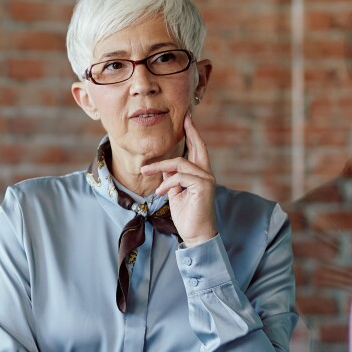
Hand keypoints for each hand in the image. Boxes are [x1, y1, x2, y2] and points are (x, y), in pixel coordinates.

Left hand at [139, 115, 215, 246]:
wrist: (195, 234)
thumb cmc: (186, 214)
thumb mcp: (175, 192)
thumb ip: (171, 177)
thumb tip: (164, 166)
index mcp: (199, 174)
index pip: (196, 149)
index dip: (192, 134)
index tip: (187, 120)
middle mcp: (206, 174)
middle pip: (198, 146)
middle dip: (190, 131)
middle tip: (184, 118)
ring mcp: (206, 180)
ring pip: (180, 163)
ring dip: (160, 167)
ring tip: (145, 171)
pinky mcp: (203, 187)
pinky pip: (180, 177)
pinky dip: (167, 183)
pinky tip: (160, 192)